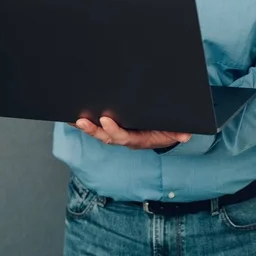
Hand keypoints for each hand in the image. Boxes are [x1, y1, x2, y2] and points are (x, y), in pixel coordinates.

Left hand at [69, 117, 190, 149]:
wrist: (163, 133)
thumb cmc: (166, 130)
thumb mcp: (174, 132)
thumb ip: (178, 133)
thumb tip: (185, 135)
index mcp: (137, 139)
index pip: (124, 137)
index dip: (114, 130)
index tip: (105, 120)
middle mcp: (124, 138)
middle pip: (106, 136)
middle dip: (93, 130)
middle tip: (81, 121)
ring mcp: (116, 134)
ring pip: (98, 132)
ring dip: (84, 126)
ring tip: (71, 118)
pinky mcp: (111, 128)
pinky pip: (95, 127)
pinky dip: (83, 123)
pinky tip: (69, 116)